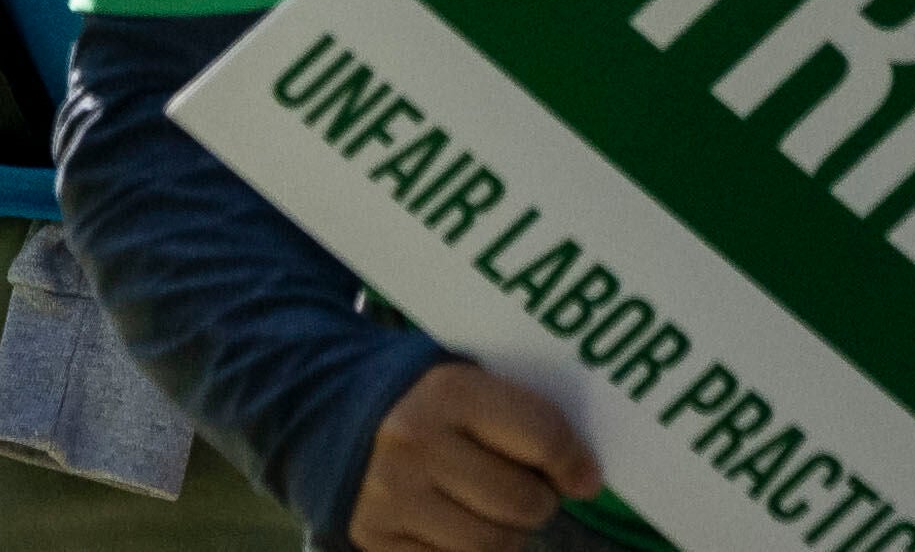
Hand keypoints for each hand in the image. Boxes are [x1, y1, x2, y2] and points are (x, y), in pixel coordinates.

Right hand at [356, 364, 603, 551]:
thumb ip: (522, 416)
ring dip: (509, 535)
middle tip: (533, 493)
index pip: (542, 436)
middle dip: (540, 502)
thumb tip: (585, 478)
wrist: (328, 411)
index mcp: (447, 391)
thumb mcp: (466, 380)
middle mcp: (415, 443)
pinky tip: (461, 527)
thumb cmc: (423, 398)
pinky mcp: (375, 539)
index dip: (575, 463)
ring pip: (492, 545)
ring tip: (498, 513)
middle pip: (521, 501)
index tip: (586, 478)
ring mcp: (391, 497)